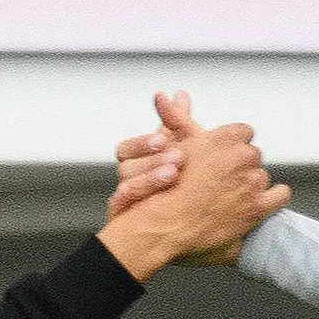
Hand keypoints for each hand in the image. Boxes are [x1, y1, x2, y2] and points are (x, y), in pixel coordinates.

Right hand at [95, 91, 288, 276]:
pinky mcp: (257, 207)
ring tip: (231, 198)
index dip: (234, 145)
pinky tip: (262, 202)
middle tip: (223, 181)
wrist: (164, 225)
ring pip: (262, 177)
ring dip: (251, 185)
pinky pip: (280, 195)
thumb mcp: (169, 145)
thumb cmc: (163, 187)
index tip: (225, 156)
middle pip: (253, 155)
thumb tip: (179, 94)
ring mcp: (251, 182)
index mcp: (223, 138)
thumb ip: (176, 117)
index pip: (244, 132)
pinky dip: (274, 197)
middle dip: (241, 166)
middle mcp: (242, 156)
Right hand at [107, 91, 191, 219]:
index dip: (142, 144)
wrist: (192, 220)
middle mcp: (130, 180)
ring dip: (149, 180)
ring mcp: (128, 202)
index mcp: (137, 162)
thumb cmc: (184, 183)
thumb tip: (180, 95)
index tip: (163, 139)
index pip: (127, 148)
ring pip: (126, 188)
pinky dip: (143, 204)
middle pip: (126, 167)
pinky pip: (128, 214)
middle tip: (178, 157)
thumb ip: (179, 124)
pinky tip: (161, 203)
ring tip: (174, 175)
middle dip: (152, 161)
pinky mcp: (129, 224)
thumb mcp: (185, 150)